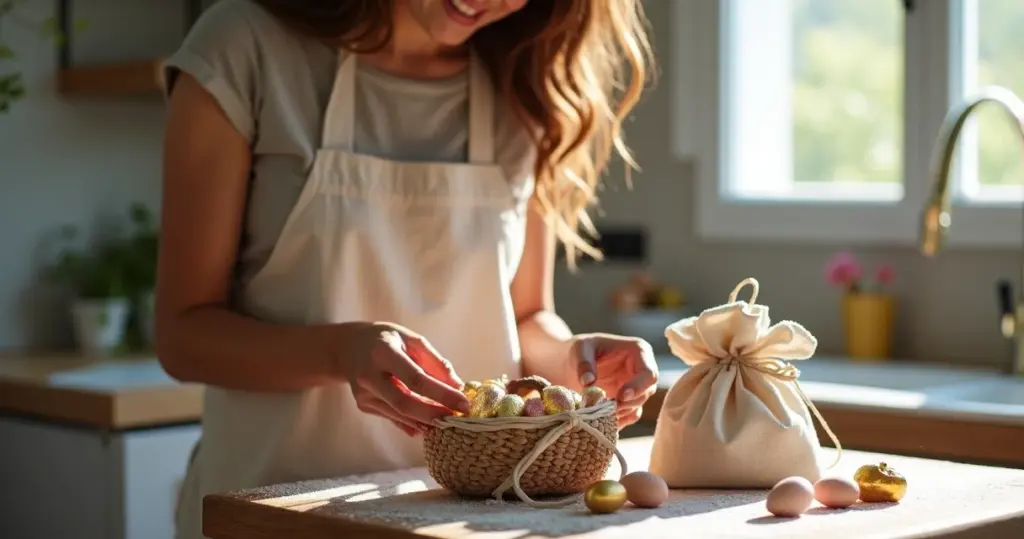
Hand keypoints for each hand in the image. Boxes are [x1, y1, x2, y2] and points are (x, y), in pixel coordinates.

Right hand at [339, 322, 470, 436]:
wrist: (347, 347)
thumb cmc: (386, 339)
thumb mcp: (412, 339)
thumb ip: (435, 362)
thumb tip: (457, 386)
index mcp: (383, 352)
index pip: (415, 378)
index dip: (442, 394)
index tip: (464, 403)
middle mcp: (369, 375)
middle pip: (404, 403)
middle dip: (434, 414)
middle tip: (458, 419)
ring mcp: (364, 394)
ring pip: (400, 414)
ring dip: (427, 420)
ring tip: (449, 420)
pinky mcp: (364, 405)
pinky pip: (394, 417)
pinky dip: (414, 421)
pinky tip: (429, 423)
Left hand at [570, 333, 658, 428]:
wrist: (572, 363)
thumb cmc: (580, 350)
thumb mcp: (579, 350)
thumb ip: (584, 364)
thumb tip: (588, 382)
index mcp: (638, 351)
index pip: (649, 373)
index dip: (638, 387)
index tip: (620, 397)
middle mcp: (641, 370)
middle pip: (646, 392)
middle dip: (627, 403)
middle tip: (605, 408)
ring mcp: (635, 388)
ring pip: (637, 406)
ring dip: (620, 412)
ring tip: (598, 412)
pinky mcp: (627, 402)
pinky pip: (629, 416)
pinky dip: (617, 420)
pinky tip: (601, 420)